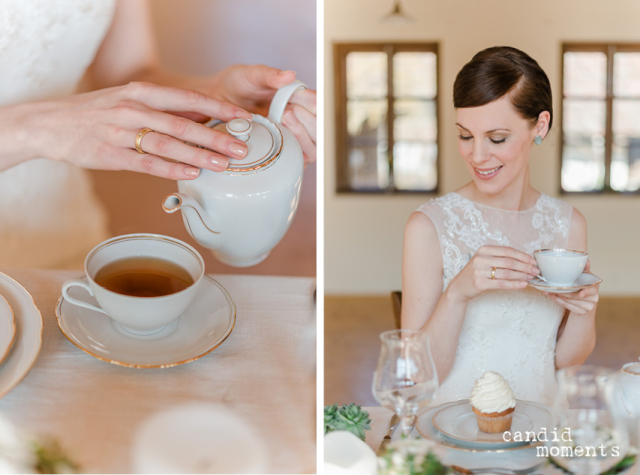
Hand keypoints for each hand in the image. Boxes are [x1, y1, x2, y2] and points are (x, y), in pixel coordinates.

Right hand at [9, 82, 253, 178]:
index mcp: (142, 92)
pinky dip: (171, 168)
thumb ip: (165, 108)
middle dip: (216, 136)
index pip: (188, 99)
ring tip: (223, 165)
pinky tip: (192, 173)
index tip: (242, 118)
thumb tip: (204, 113)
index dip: (218, 109)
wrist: (51, 123)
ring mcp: (121, 132)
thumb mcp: (130, 100)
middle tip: (240, 148)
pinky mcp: (111, 155)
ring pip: (168, 144)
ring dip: (199, 155)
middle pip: (183, 123)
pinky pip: (146, 163)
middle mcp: (134, 109)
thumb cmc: (99, 112)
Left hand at [205, 65, 315, 162]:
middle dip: (307, 121)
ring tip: (283, 120)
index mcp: (297, 98)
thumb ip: (270, 75)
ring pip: (313, 148)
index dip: (314, 105)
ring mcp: (290, 137)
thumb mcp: (250, 75)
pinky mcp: (281, 152)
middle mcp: (299, 119)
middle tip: (287, 111)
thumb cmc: (235, 86)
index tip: (298, 101)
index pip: (319, 106)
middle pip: (320, 129)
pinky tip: (278, 144)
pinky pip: (297, 160)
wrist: (216, 102)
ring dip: (301, 137)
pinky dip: (293, 155)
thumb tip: (290, 75)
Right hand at [447, 245, 538, 301]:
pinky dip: (514, 284)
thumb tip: (524, 260)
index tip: (533, 261)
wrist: (459, 286)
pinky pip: (501, 284)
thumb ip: (500, 258)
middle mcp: (481, 259)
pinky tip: (523, 284)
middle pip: (509, 262)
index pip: (508, 251)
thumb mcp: (484, 260)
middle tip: (535, 271)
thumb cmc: (476, 272)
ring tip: (530, 278)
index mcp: (484, 250)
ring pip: (507, 273)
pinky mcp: (480, 283)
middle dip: (525, 266)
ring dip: (522, 276)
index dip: (523, 256)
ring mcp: (479, 271)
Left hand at [544, 260, 598, 314]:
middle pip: (576, 296)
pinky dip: (558, 301)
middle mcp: (594, 298)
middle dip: (563, 292)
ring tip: (549, 291)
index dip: (586, 292)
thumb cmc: (581, 282)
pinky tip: (552, 296)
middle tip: (552, 288)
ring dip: (558, 296)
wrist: (582, 296)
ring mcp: (588, 307)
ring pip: (570, 302)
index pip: (592, 290)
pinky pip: (567, 306)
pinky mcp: (581, 312)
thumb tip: (587, 261)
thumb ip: (584, 268)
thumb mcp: (583, 274)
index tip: (581, 293)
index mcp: (595, 287)